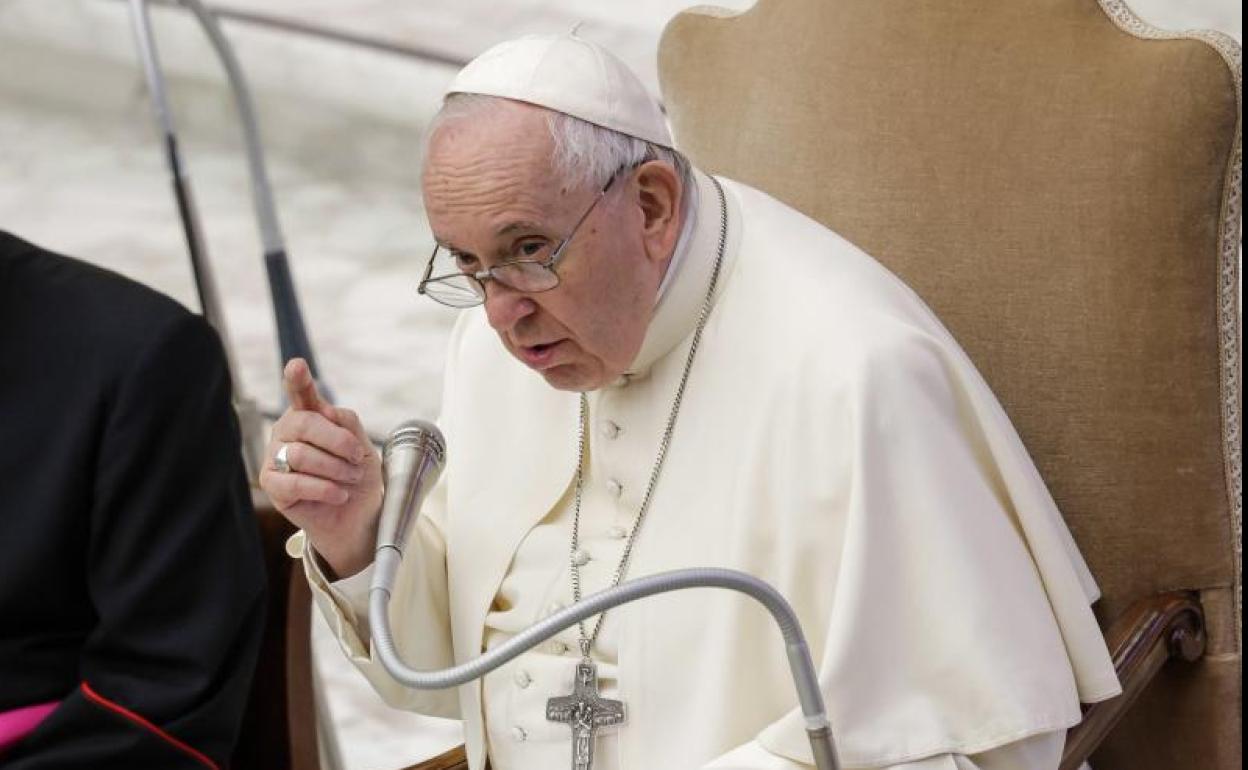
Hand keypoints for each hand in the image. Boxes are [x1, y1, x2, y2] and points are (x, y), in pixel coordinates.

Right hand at [259, 358, 382, 577]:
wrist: (357, 516)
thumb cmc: (357, 476)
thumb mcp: (362, 447)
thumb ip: (347, 424)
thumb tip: (326, 411)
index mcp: (309, 416)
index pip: (301, 393)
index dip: (298, 379)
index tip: (297, 366)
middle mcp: (287, 432)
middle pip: (305, 423)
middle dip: (338, 441)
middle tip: (358, 458)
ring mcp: (275, 457)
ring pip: (300, 454)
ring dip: (335, 469)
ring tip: (349, 479)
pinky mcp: (272, 485)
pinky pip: (295, 482)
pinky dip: (324, 488)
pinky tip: (339, 494)